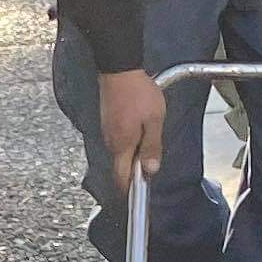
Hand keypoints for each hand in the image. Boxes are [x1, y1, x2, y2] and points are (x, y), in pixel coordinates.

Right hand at [97, 67, 167, 188]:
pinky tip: (140, 127)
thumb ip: (152, 147)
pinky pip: (118, 140)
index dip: (131, 190)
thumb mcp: (154, 121)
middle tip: (152, 161)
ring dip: (133, 153)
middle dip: (135, 170)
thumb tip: (151, 169)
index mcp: (122, 146)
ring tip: (149, 136)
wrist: (119, 68)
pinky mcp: (107, 122)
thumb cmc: (138, 92)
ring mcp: (107, 132)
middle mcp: (110, 142)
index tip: (141, 193)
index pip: (121, 178)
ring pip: (120, 153)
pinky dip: (129, 141)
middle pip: (121, 167)